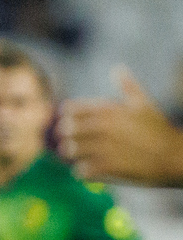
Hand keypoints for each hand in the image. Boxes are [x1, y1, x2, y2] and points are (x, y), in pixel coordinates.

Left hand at [58, 68, 182, 185]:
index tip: (67, 120)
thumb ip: (128, 86)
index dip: (67, 115)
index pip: (75, 109)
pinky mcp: (109, 166)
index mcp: (111, 110)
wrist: (173, 155)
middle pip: (68, 130)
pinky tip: (88, 170)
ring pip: (71, 150)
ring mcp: (106, 147)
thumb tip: (117, 68)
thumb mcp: (144, 104)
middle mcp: (105, 127)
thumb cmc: (158, 129)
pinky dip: (81, 171)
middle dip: (66, 136)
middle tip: (70, 140)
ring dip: (71, 154)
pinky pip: (82, 170)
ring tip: (79, 155)